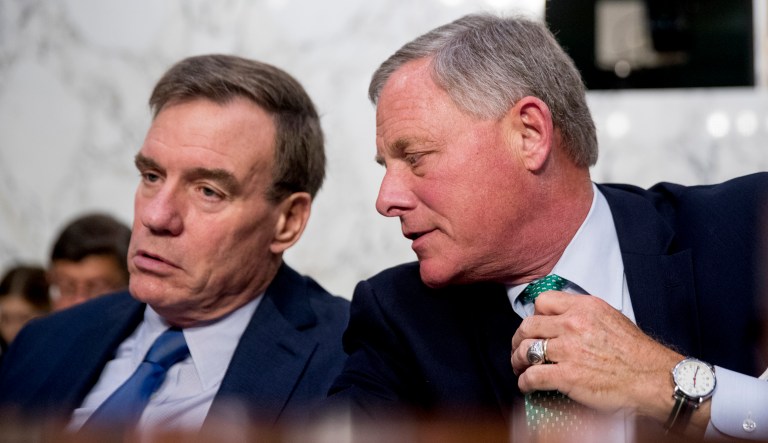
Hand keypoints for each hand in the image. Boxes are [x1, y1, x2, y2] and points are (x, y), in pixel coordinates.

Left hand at [511, 290, 682, 421]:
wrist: (652, 379)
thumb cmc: (636, 353)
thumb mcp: (611, 318)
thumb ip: (584, 315)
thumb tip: (562, 320)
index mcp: (584, 307)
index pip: (543, 301)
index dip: (535, 315)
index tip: (535, 327)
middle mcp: (573, 324)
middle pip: (528, 325)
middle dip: (519, 339)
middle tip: (520, 349)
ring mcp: (568, 350)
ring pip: (526, 351)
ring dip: (518, 361)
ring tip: (520, 368)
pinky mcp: (566, 375)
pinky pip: (532, 376)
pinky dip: (524, 382)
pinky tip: (527, 386)